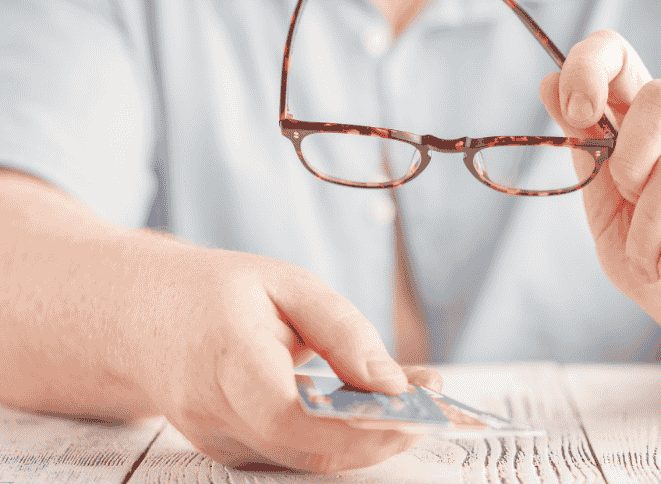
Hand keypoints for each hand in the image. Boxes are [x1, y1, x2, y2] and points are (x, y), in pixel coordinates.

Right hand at [119, 242, 441, 472]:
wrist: (140, 315)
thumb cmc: (215, 291)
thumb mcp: (285, 283)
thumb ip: (341, 330)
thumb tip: (394, 383)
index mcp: (226, 362)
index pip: (295, 419)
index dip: (361, 427)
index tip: (418, 412)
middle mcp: (217, 416)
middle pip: (312, 450)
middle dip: (385, 435)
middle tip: (439, 403)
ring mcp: (220, 441)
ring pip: (309, 457)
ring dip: (372, 435)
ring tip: (423, 398)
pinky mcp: (233, 449)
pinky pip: (296, 451)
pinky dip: (344, 434)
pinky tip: (377, 405)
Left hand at [539, 30, 660, 375]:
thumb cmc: (659, 256)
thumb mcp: (605, 209)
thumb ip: (585, 152)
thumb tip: (548, 83)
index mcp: (648, 123)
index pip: (620, 55)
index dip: (590, 67)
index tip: (576, 113)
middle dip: (628, 166)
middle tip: (632, 208)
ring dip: (647, 237)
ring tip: (653, 265)